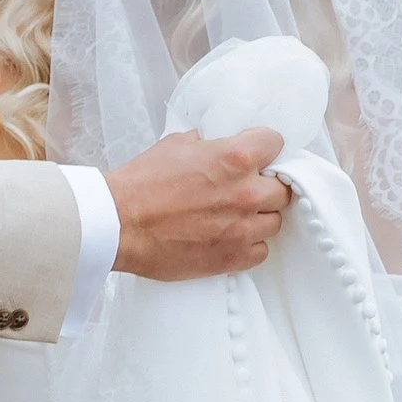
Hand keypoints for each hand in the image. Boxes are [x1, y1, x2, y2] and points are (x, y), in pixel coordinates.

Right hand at [107, 127, 289, 280]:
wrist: (119, 224)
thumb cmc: (141, 184)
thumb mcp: (174, 145)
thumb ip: (204, 144)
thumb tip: (211, 145)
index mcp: (236, 158)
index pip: (276, 144)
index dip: (265, 148)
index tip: (257, 155)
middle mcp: (246, 192)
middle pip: (282, 189)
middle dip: (267, 187)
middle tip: (247, 189)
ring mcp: (242, 228)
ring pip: (274, 222)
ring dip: (259, 218)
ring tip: (237, 217)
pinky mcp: (232, 257)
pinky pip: (260, 251)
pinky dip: (250, 245)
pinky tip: (232, 238)